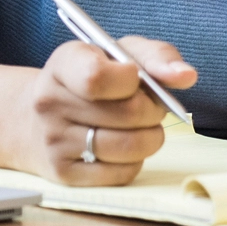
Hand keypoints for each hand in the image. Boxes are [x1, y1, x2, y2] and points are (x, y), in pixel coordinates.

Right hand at [13, 35, 196, 184]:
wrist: (39, 117)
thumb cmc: (92, 77)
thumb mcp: (119, 52)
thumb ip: (156, 56)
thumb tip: (186, 76)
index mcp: (64, 63)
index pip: (96, 77)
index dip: (131, 79)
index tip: (136, 76)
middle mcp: (51, 102)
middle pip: (127, 113)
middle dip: (154, 109)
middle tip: (151, 105)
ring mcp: (54, 141)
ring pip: (128, 146)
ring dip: (151, 136)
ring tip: (143, 125)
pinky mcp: (64, 173)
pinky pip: (121, 172)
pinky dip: (136, 159)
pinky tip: (126, 145)